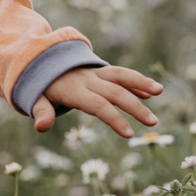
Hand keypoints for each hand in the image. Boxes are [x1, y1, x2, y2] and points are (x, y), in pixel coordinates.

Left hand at [32, 65, 162, 137]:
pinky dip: (135, 82)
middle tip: (153, 123)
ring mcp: (96, 73)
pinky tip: (152, 91)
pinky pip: (120, 74)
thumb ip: (41, 112)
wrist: (40, 60)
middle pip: (115, 92)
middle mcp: (88, 79)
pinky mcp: (101, 70)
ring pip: (121, 76)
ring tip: (159, 91)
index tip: (129, 135)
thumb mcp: (35, 99)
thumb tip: (41, 128)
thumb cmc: (40, 87)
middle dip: (135, 107)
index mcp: (74, 90)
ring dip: (141, 83)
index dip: (114, 118)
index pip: (98, 105)